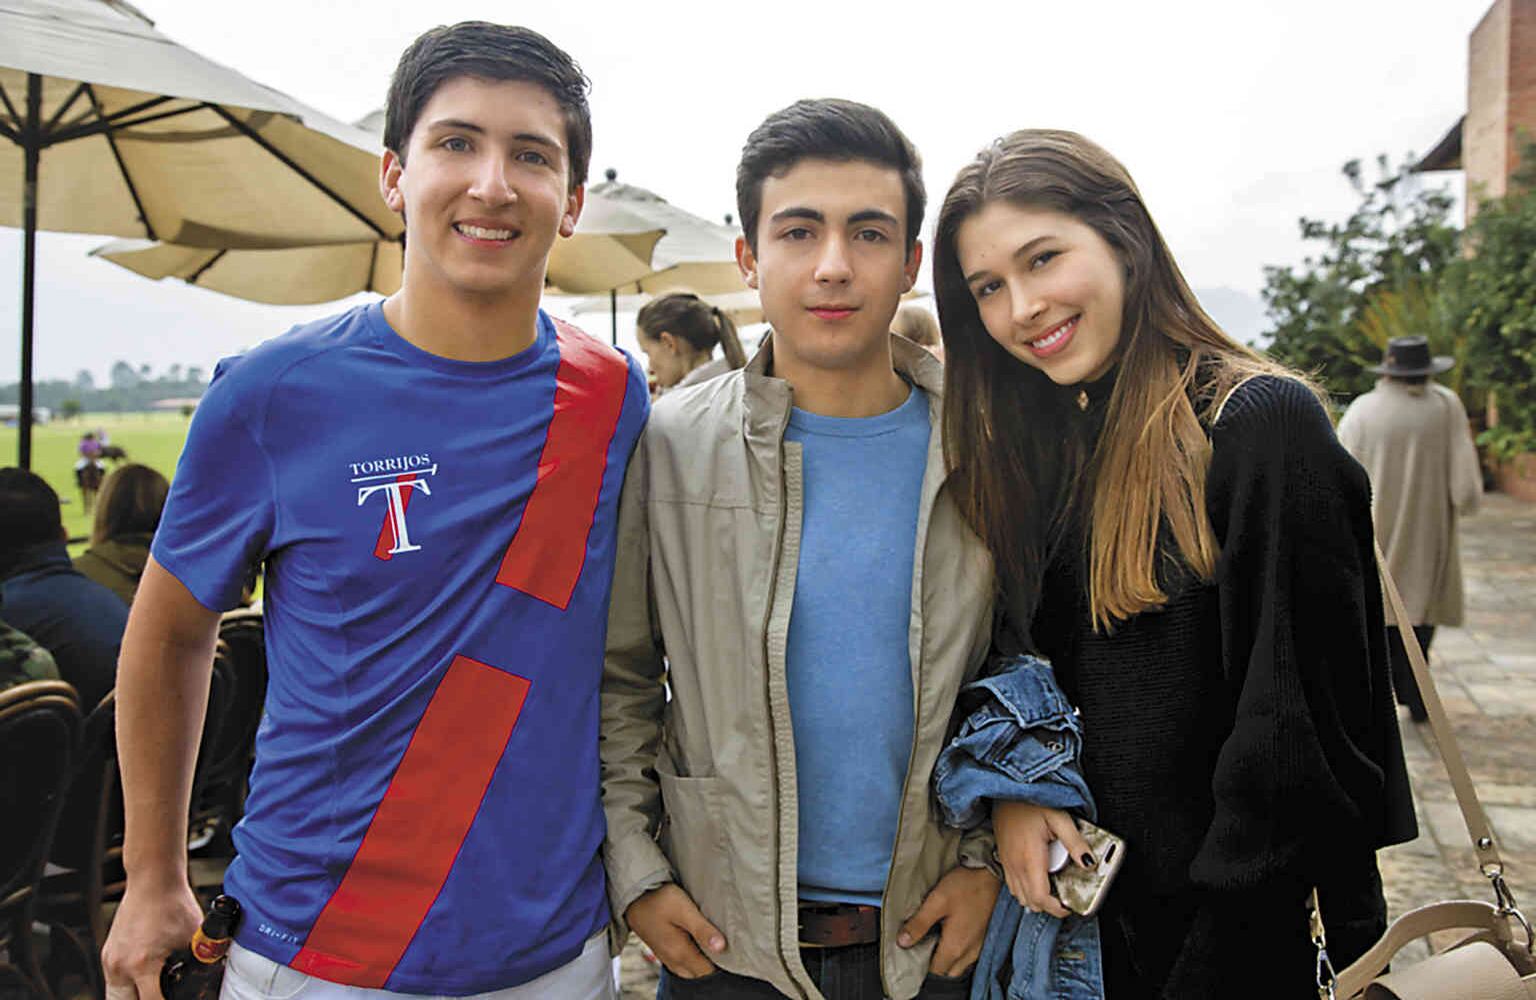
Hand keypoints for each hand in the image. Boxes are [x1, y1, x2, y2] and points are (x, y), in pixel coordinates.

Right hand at [102, 878, 201, 999]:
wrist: (153, 881)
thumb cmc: (175, 905)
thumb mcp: (195, 938)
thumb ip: (199, 963)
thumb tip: (209, 980)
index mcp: (143, 964)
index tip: (179, 998)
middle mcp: (121, 966)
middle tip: (160, 995)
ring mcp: (110, 961)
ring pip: (116, 997)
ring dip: (133, 998)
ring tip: (151, 990)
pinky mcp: (107, 954)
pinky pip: (114, 981)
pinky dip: (128, 986)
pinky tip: (144, 980)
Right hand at [624, 883, 725, 979]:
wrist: (634, 897)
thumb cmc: (659, 900)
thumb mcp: (683, 909)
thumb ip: (702, 929)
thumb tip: (722, 947)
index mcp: (680, 954)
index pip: (709, 971)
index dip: (723, 962)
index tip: (733, 948)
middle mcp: (674, 961)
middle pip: (702, 973)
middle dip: (714, 963)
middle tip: (726, 943)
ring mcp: (669, 958)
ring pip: (693, 969)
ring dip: (704, 959)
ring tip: (713, 941)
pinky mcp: (666, 952)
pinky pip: (685, 963)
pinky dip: (694, 957)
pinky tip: (699, 942)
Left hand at [896, 865, 999, 976]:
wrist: (991, 875)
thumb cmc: (965, 886)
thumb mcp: (937, 901)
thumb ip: (919, 924)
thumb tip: (902, 942)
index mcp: (955, 947)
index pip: (935, 972)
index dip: (921, 968)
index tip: (911, 956)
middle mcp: (969, 953)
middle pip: (947, 972)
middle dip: (934, 966)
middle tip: (921, 948)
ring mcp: (979, 948)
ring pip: (959, 966)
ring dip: (946, 959)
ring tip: (934, 941)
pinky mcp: (984, 939)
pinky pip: (968, 956)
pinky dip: (957, 952)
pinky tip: (950, 935)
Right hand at [992, 801, 1094, 918]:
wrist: (1006, 792)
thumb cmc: (1030, 802)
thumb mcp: (1059, 818)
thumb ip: (1075, 842)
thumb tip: (1089, 863)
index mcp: (1030, 858)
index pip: (1040, 898)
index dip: (1056, 909)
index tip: (1068, 906)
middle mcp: (1015, 865)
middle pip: (1030, 902)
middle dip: (1048, 906)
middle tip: (1064, 898)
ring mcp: (1007, 863)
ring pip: (1020, 896)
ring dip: (1036, 899)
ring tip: (1053, 890)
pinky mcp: (1004, 859)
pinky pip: (1013, 886)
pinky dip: (1026, 890)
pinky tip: (1038, 879)